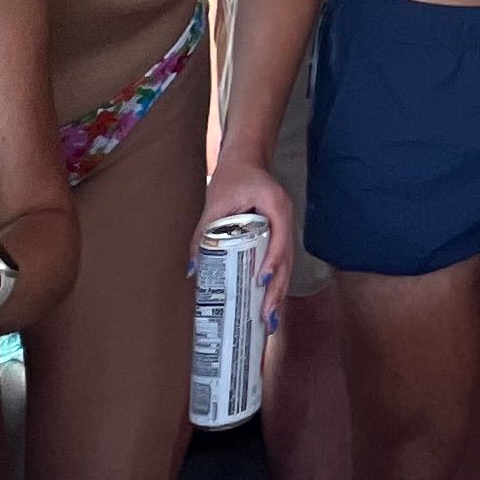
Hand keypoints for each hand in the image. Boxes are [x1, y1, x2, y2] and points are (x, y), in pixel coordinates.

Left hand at [202, 157, 292, 313]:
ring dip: (279, 292)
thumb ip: (203, 233)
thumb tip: (192, 270)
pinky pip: (281, 261)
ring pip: (287, 264)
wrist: (246, 159)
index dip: (272, 260)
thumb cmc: (233, 176)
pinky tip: (269, 303)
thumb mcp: (215, 202)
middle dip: (277, 289)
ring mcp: (286, 227)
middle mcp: (286, 217)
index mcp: (276, 205)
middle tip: (267, 316)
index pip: (279, 237)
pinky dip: (276, 282)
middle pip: (287, 259)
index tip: (262, 281)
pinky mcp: (279, 234)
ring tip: (270, 320)